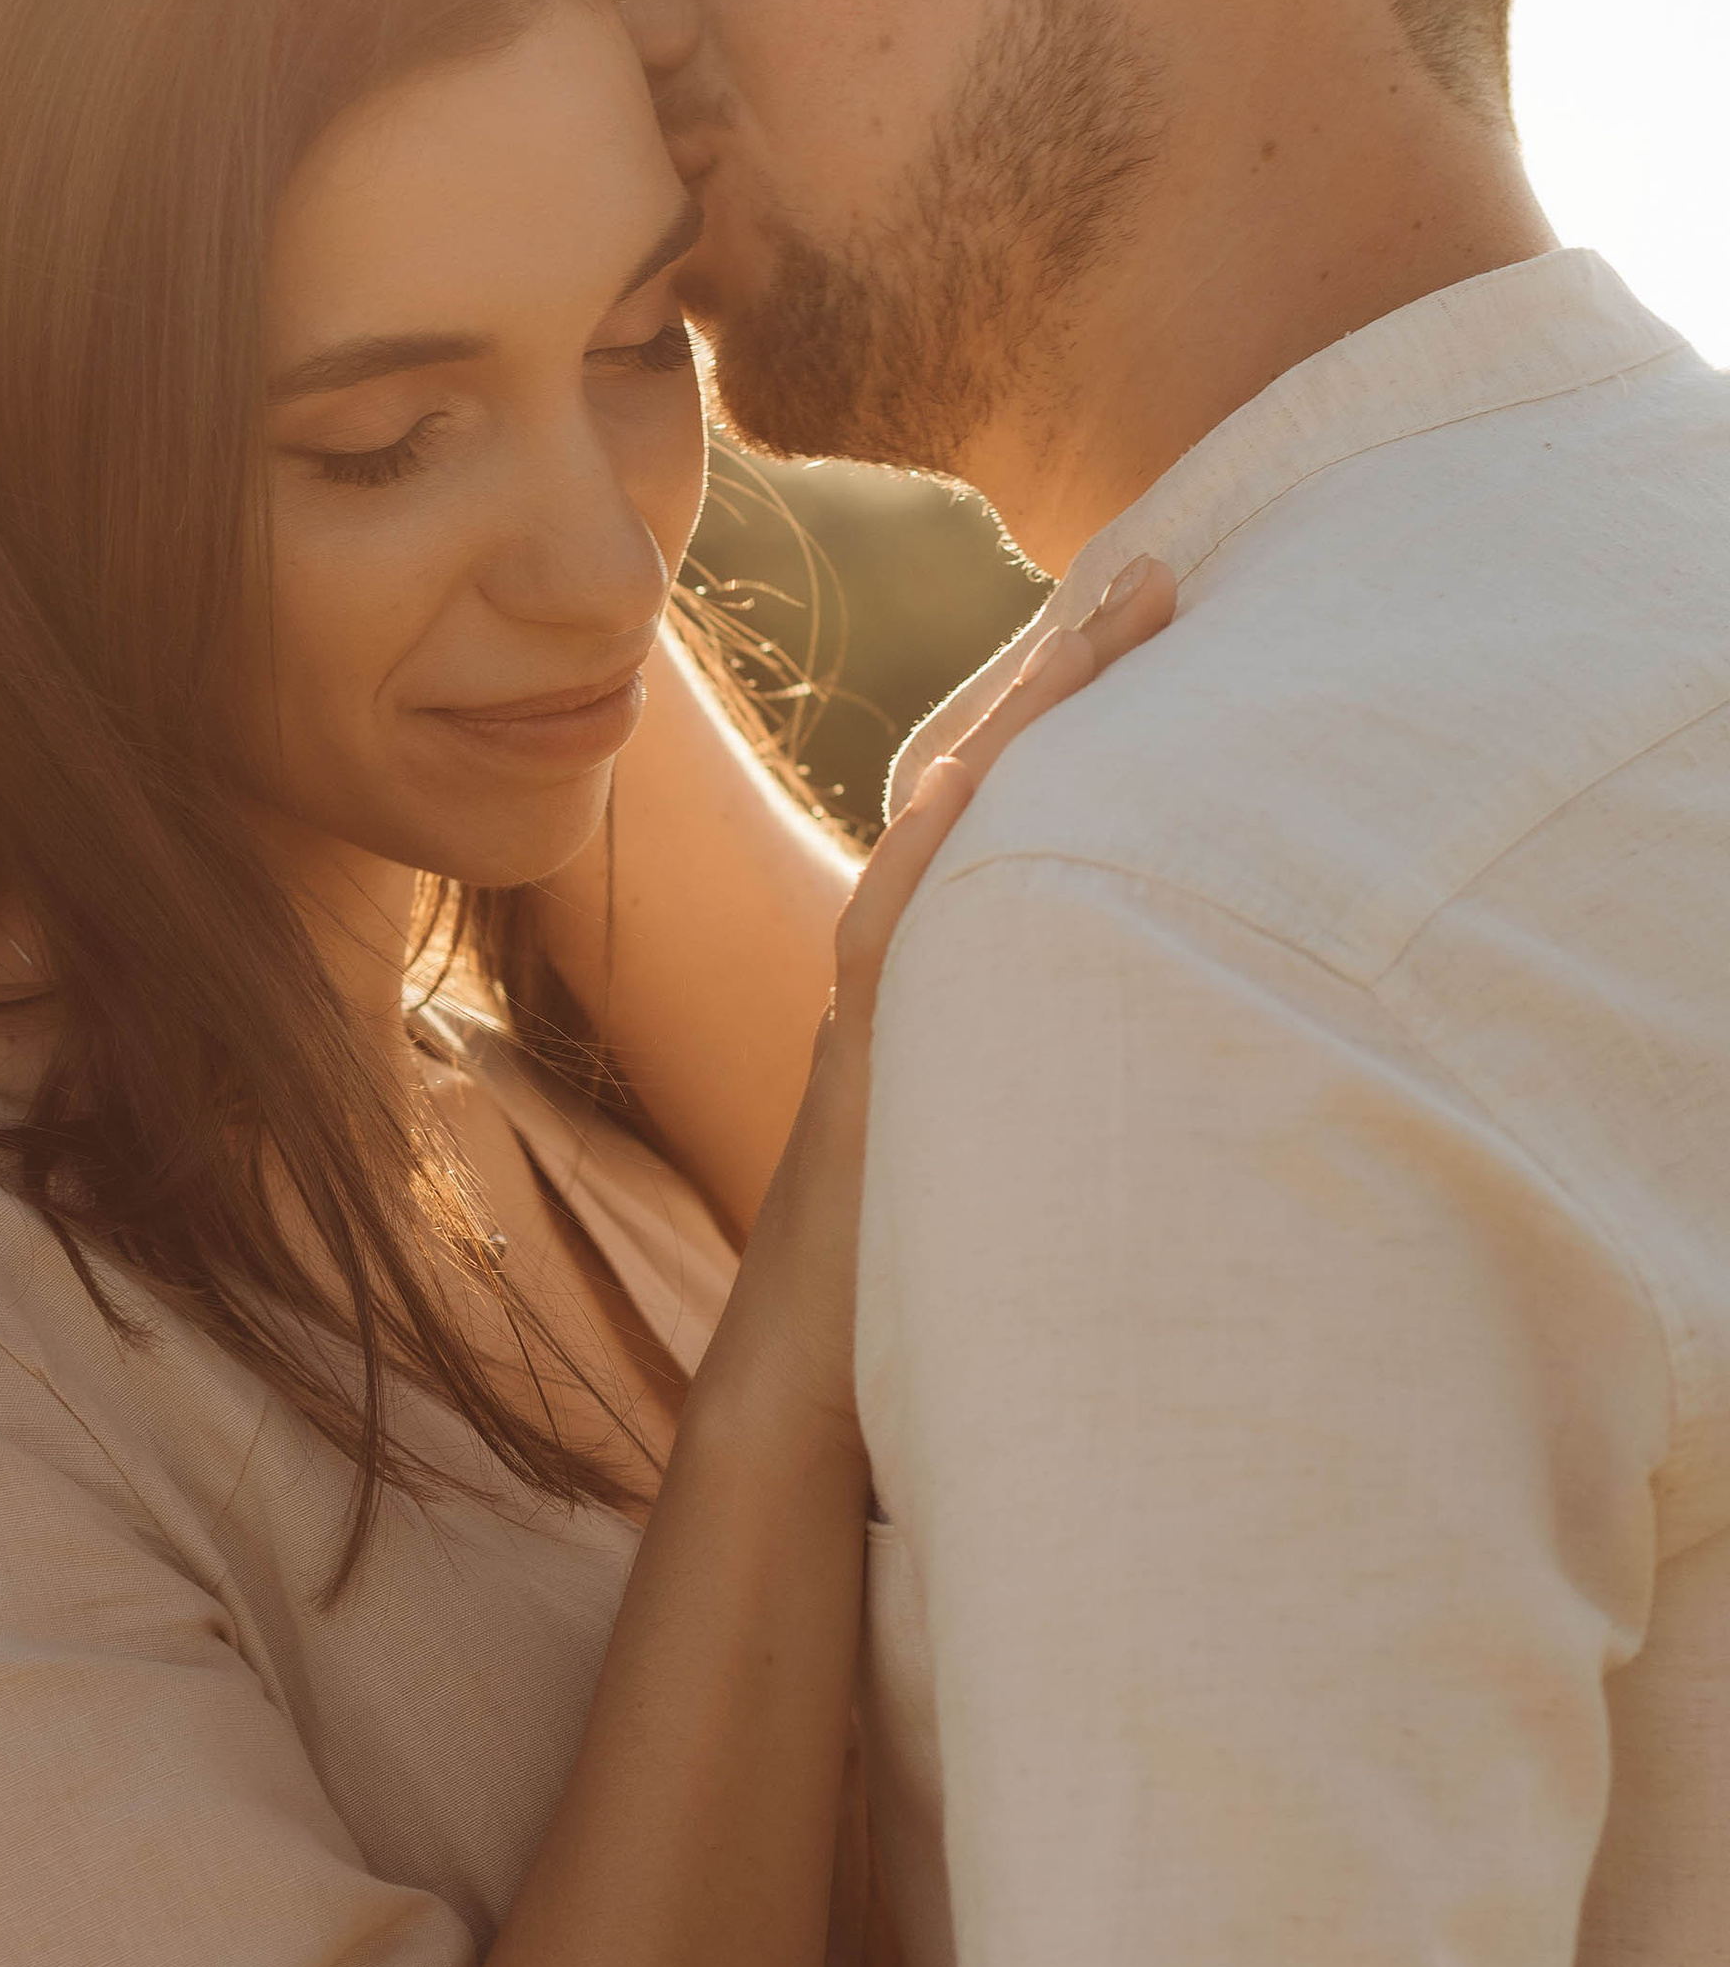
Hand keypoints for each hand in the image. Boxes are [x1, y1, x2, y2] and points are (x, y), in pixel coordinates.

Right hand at [706, 555, 1177, 1445]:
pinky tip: (966, 785)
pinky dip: (921, 863)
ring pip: (944, 842)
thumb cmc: (904, 1291)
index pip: (1013, 816)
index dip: (1078, 718)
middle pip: (984, 794)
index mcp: (936, 989)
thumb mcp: (993, 1154)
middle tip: (1161, 575)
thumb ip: (1044, 1082)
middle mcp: (902, 980)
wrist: (802, 1392)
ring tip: (1095, 627)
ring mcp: (879, 1022)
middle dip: (1066, 681)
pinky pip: (885, 949)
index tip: (1155, 620)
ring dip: (1015, 731)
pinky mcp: (865, 1079)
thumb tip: (1163, 1037)